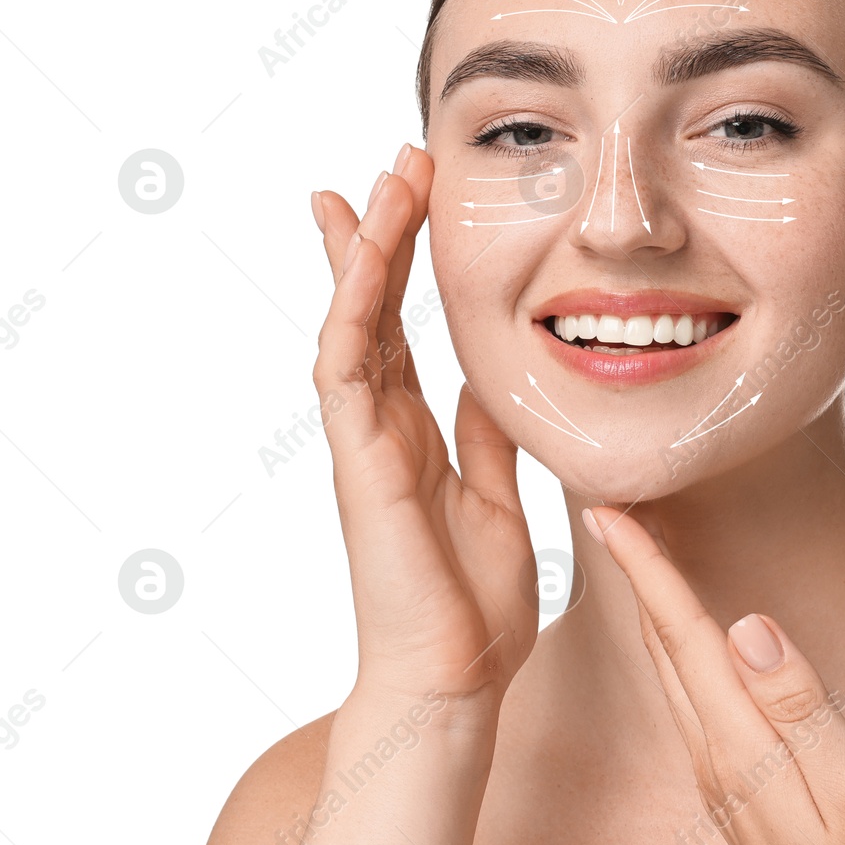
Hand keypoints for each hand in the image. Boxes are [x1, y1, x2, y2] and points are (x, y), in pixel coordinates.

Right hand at [310, 145, 536, 707]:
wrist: (453, 681)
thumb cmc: (472, 607)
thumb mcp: (496, 499)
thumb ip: (485, 440)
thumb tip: (487, 386)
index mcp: (417, 435)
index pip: (403, 332)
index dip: (405, 267)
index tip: (413, 202)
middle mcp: (383, 429)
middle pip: (371, 312)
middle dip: (378, 235)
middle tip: (391, 164)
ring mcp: (365, 443)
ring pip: (353, 324)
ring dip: (366, 251)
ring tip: (381, 179)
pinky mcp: (360, 463)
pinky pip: (347, 370)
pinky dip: (352, 308)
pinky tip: (362, 255)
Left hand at [584, 506, 844, 844]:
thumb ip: (799, 705)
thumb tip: (749, 623)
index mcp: (740, 746)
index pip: (682, 635)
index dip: (646, 567)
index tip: (606, 508)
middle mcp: (716, 758)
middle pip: (663, 646)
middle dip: (635, 573)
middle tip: (610, 507)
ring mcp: (724, 779)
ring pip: (673, 673)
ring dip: (652, 608)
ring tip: (640, 554)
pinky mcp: (740, 793)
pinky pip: (694, 700)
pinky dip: (681, 650)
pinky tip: (690, 639)